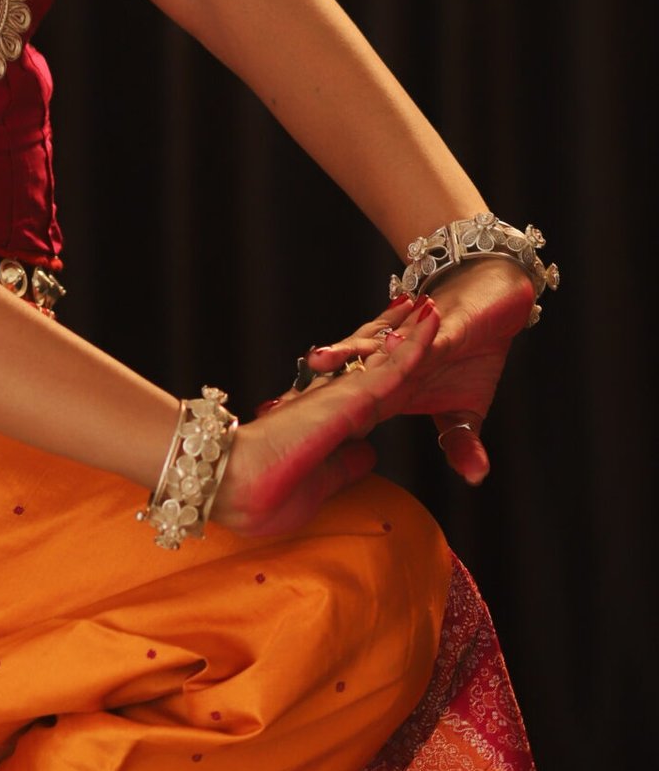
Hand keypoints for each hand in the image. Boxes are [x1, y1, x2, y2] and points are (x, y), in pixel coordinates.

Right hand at [216, 295, 443, 537]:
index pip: (367, 390)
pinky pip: (394, 367)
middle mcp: (337, 400)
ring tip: (428, 303)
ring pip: (387, 357)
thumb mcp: (320, 481)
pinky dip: (417, 343)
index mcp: (330, 422)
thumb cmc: (266, 492)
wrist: (234, 484)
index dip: (385, 366)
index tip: (398, 346)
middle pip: (375, 362)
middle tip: (413, 305)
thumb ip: (346, 464)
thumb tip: (369, 451)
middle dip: (394, 333)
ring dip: (410, 330)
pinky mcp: (351, 397)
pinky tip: (430, 322)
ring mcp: (343, 394)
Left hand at [275, 260, 538, 485]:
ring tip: (319, 359)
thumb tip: (449, 472)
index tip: (274, 441)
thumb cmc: (471, 351)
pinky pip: (425, 337)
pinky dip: (412, 338)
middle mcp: (392, 360)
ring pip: (374, 350)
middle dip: (312, 392)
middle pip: (346, 377)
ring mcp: (415, 343)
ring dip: (348, 353)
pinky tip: (394, 338)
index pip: (344, 407)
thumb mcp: (463, 410)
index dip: (313, 422)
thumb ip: (459, 442)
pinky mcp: (443, 328)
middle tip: (274, 406)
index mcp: (389, 385)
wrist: (497, 297)